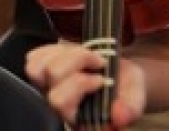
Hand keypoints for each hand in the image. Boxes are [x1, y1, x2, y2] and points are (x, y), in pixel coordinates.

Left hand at [26, 43, 145, 128]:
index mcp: (79, 119)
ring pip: (36, 69)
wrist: (117, 73)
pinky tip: (71, 52)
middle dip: (76, 64)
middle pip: (49, 79)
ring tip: (85, 55)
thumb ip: (131, 107)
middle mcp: (57, 108)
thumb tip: (119, 117)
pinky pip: (32, 58)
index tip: (102, 79)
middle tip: (99, 62)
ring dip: (64, 55)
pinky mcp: (38, 72)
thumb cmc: (124, 85)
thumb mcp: (137, 93)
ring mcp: (44, 90)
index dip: (80, 85)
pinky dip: (52, 49)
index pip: (61, 104)